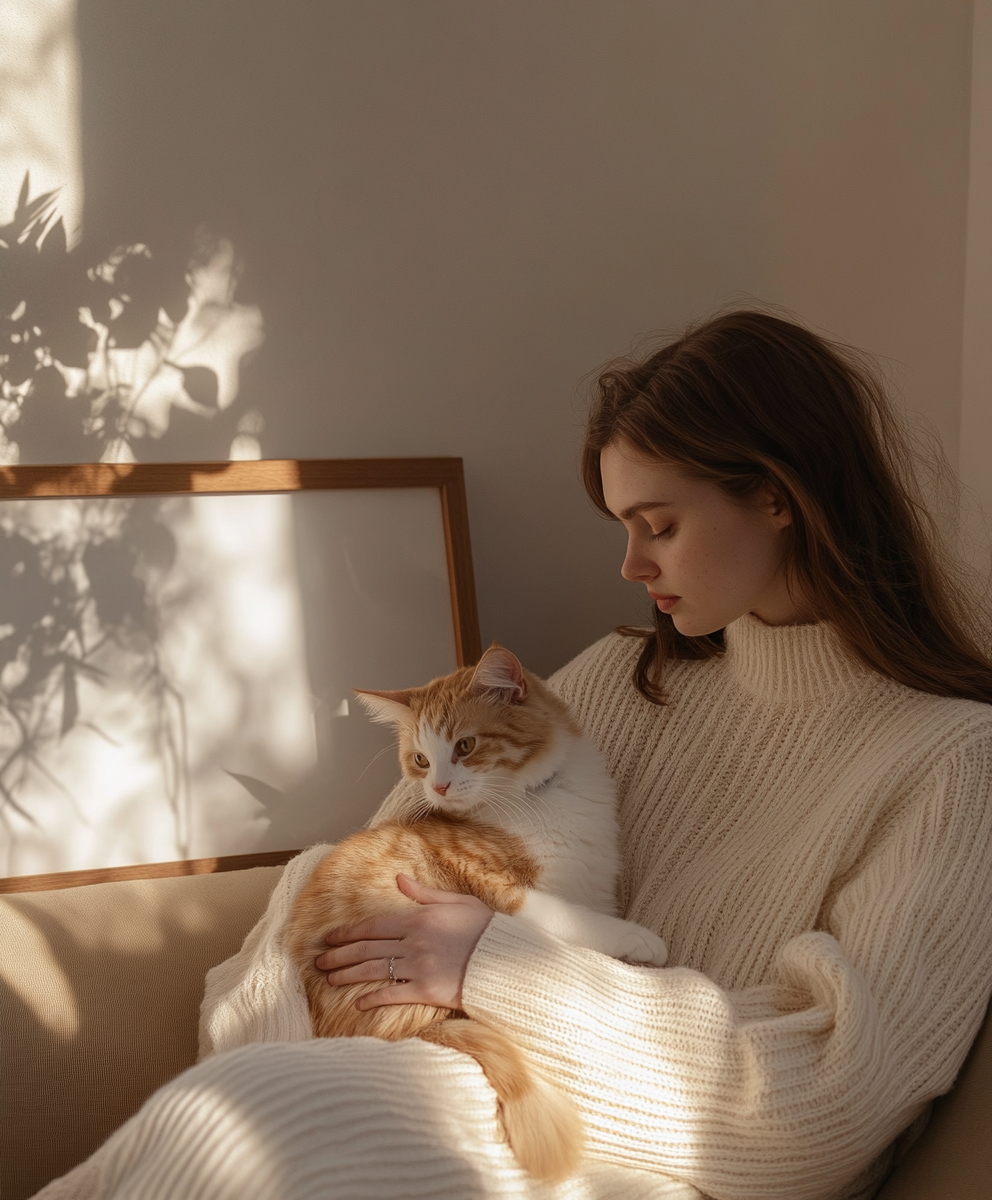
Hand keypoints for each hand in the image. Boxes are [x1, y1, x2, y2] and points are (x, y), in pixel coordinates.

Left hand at [314, 873, 493, 1010]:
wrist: (508, 958)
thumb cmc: (485, 928)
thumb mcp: (456, 902)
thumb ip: (424, 894)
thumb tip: (399, 878)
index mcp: (418, 919)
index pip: (372, 926)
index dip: (347, 932)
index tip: (329, 938)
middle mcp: (413, 942)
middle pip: (367, 949)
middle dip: (340, 955)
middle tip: (319, 962)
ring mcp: (418, 967)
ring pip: (374, 970)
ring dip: (348, 975)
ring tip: (330, 980)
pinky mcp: (427, 991)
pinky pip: (393, 995)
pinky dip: (373, 999)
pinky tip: (358, 1004)